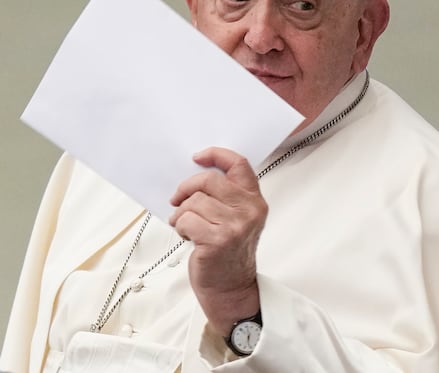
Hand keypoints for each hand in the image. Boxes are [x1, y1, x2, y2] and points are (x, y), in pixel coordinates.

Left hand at [169, 147, 265, 335]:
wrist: (231, 288)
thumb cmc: (228, 253)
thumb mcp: (237, 220)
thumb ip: (226, 197)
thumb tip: (195, 177)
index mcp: (255, 201)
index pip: (239, 165)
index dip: (216, 154)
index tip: (197, 157)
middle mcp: (249, 211)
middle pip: (209, 180)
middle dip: (186, 188)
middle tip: (178, 200)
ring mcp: (235, 226)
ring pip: (194, 202)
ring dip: (181, 213)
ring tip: (185, 226)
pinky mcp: (217, 240)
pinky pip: (186, 220)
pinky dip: (180, 226)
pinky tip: (186, 236)